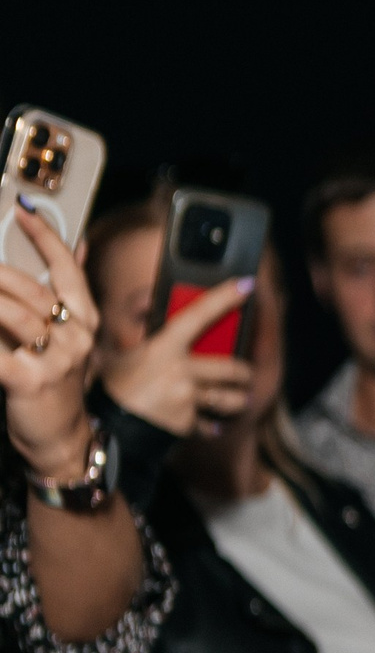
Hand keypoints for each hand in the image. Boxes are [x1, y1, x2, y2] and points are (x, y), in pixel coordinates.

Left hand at [0, 201, 100, 480]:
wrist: (60, 439)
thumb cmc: (56, 387)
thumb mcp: (68, 341)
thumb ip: (63, 298)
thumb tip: (75, 248)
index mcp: (85, 322)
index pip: (68, 270)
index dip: (46, 238)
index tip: (23, 213)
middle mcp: (76, 337)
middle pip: (29, 290)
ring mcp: (55, 359)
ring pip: (11, 312)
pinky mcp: (28, 379)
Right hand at [99, 276, 254, 436]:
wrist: (106, 428)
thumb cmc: (115, 389)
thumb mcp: (127, 356)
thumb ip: (151, 339)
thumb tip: (157, 309)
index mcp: (162, 348)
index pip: (197, 315)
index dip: (223, 297)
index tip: (246, 284)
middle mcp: (179, 371)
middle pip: (232, 368)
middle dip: (244, 374)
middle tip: (245, 375)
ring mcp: (186, 399)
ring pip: (232, 399)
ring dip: (238, 400)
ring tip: (239, 400)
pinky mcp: (188, 424)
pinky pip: (211, 424)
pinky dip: (211, 425)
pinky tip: (209, 425)